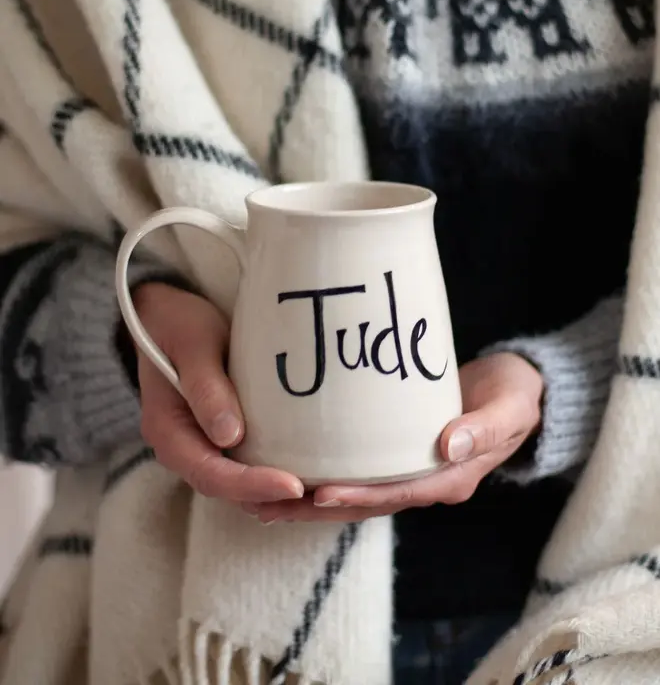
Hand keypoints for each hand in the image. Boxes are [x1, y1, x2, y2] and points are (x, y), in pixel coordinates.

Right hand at [135, 283, 303, 502]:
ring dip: (277, 494)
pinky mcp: (219, 436)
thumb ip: (206, 388)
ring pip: (239, 485)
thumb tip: (230, 436)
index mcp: (168, 431)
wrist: (163, 317)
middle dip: (272, 498)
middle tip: (320, 497)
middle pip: (227, 489)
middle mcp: (183, 448)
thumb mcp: (193, 345)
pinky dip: (274, 473)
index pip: (210, 474)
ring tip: (322, 493)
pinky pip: (246, 466)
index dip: (251, 485)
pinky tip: (308, 471)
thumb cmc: (178, 325)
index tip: (292, 485)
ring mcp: (201, 444)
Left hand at [245, 352, 542, 523]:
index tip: (321, 493)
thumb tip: (450, 445)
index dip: (361, 494)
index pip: (401, 491)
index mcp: (454, 477)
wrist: (515, 389)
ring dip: (310, 499)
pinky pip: (359, 472)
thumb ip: (486, 426)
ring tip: (262, 497)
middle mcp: (428, 482)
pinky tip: (291, 470)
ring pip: (356, 493)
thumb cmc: (513, 394)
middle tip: (268, 502)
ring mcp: (413, 471)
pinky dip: (326, 476)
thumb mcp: (510, 407)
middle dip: (318, 506)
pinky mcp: (399, 454)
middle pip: (367, 502)